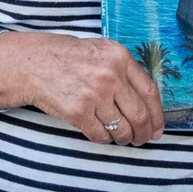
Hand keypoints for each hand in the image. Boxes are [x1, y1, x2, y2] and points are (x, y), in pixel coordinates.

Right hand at [0, 32, 164, 145]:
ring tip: (124, 139)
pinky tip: (105, 137)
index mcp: (120, 57)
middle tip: (143, 139)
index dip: (158, 115)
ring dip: (126, 139)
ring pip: (122, 129)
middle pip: (140, 115)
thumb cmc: (69, 56)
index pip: (150, 92)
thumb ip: (124, 70)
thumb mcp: (102, 50)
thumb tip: (146, 99)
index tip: (159, 127)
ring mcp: (94, 95)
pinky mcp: (78, 112)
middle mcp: (110, 76)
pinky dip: (106, 141)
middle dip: (145, 132)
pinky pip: (100, 135)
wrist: (33, 63)